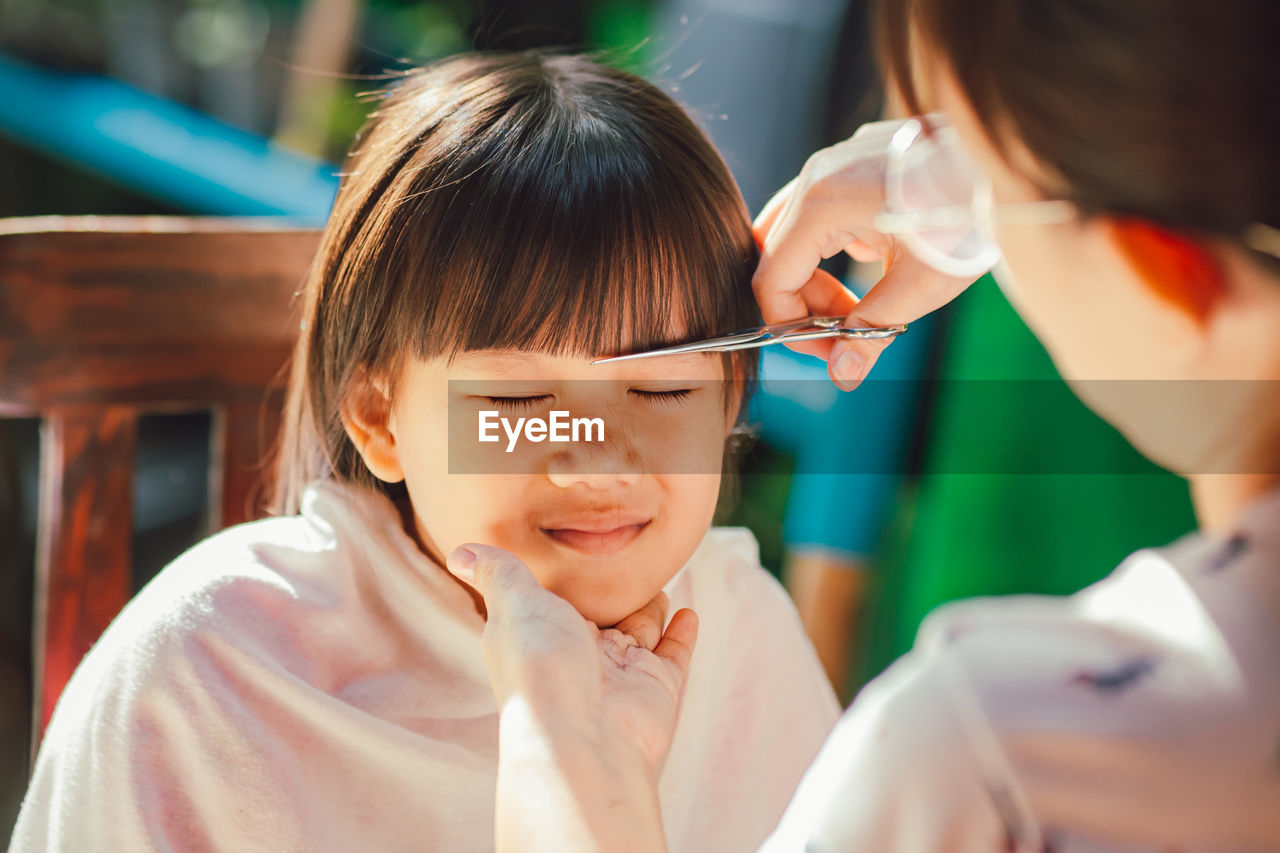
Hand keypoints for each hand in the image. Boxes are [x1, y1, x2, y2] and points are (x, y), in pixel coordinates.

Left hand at [447, 543, 697, 774]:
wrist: (582, 736)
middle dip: (612, 590)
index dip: (565, 577)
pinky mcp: (656, 684)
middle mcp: (579, 654)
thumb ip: (499, 572)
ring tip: (656, 576)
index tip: (580, 547)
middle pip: (600, 613)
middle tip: (627, 557)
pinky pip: (674, 653)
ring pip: (640, 628)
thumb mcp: (514, 604)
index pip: (554, 600)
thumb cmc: (540, 666)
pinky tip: (688, 612)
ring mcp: (620, 671)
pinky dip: (682, 632)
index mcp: (541, 634)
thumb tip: (461, 553)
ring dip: (650, 604)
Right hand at [753, 117, 976, 389]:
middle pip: (775, 255)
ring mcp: (836, 162)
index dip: (792, 326)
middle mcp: (818, 175)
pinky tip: (877, 265)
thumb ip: (871, 331)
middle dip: (801, 302)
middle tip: (844, 330)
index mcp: (822, 203)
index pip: (772, 279)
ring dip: (816, 277)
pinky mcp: (856, 162)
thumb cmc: (970, 217)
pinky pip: (821, 214)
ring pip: (795, 234)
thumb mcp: (922, 285)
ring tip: (860, 304)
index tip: (831, 349)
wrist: (1015, 161)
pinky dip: (833, 250)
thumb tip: (843, 375)